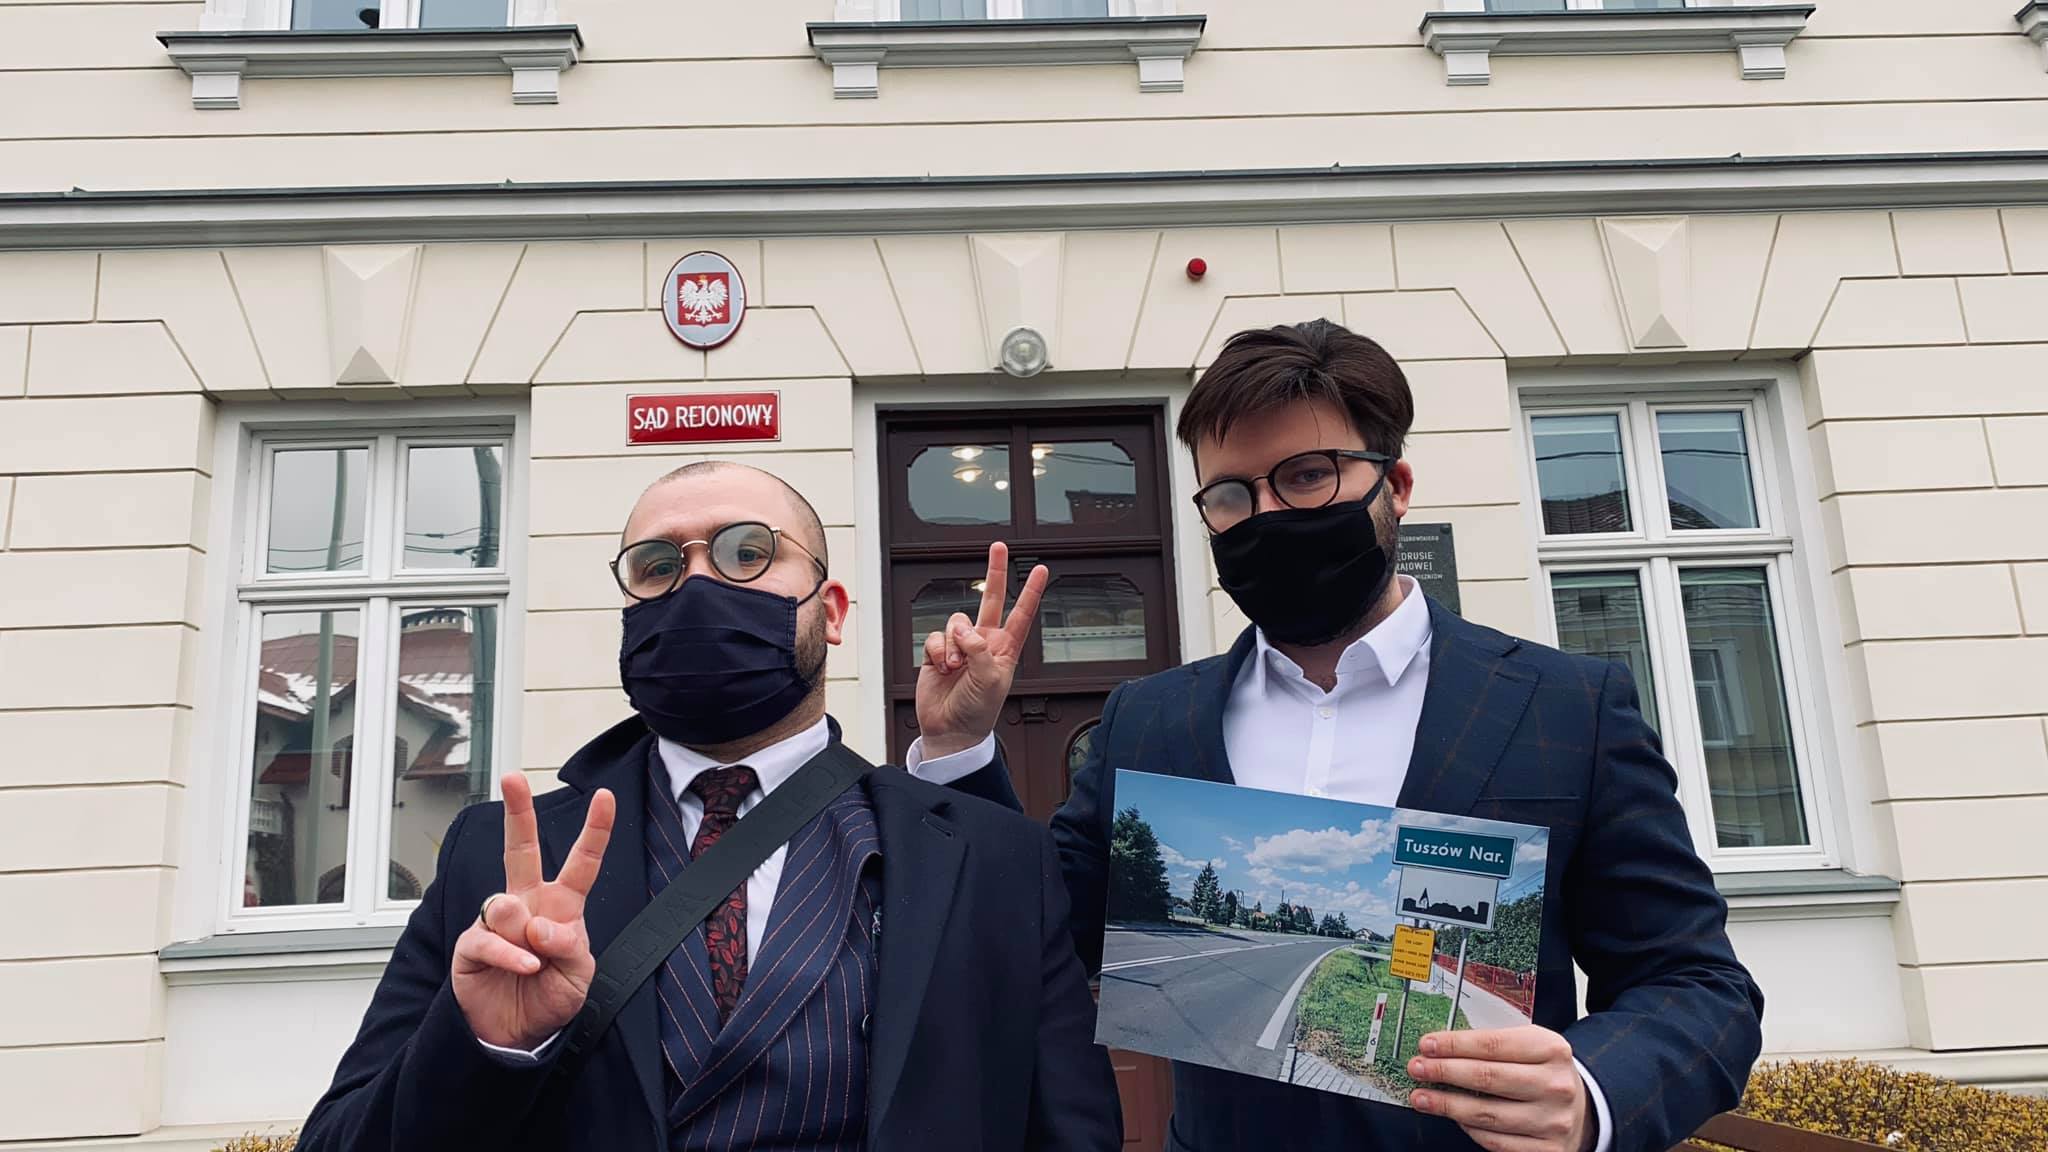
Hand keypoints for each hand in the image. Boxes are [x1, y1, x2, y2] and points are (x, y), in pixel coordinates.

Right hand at [453, 772, 615, 1050]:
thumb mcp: (578, 976)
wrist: (516, 1036)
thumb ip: (570, 946)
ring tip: (533, 957)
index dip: (595, 831)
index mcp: (561, 906)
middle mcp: (527, 904)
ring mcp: (496, 922)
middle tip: (512, 777)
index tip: (605, 796)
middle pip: (520, 849)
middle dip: (517, 811)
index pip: (582, 863)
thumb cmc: (550, 998)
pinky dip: (510, 955)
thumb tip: (540, 924)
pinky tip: (524, 967)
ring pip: (505, 901)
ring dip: (522, 930)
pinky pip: (488, 938)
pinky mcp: (471, 944)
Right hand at [915, 541, 1048, 758]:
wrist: (950, 731)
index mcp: (1005, 649)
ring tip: (954, 666)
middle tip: (999, 548)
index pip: (1022, 614)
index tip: (1042, 570)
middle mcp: (983, 642)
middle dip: (995, 572)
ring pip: (956, 620)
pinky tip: (941, 667)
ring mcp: (960, 646)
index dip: (1031, 592)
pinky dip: (937, 651)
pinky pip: (935, 636)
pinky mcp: (937, 652)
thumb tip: (963, 629)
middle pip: (991, 599)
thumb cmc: (978, 712)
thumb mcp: (990, 681)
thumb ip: (979, 650)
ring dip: (953, 643)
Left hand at [1407, 1026, 1595, 1151]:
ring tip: (1422, 1096)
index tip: (1427, 1045)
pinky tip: (1454, 1118)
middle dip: (1444, 1072)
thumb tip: (1441, 1048)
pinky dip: (1470, 1129)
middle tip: (1417, 1068)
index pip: (1493, 1045)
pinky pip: (1496, 1141)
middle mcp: (1555, 1085)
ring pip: (1487, 1114)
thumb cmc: (1545, 1073)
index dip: (1455, 1045)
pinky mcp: (1547, 1150)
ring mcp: (1553, 1121)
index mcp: (1552, 1049)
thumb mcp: (1532, 1047)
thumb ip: (1495, 1044)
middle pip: (1487, 1078)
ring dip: (1447, 1104)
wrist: (1582, 1110)